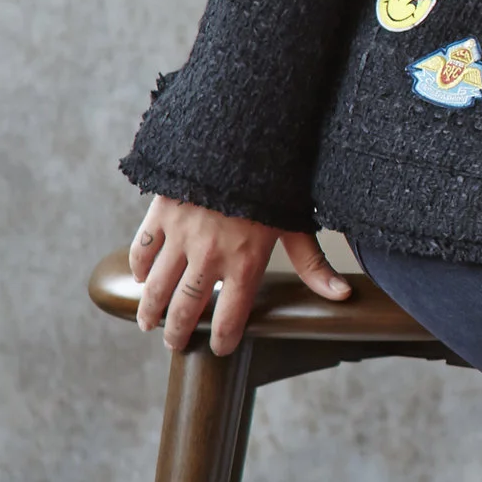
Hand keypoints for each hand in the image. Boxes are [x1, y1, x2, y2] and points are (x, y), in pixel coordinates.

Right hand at [128, 194, 349, 357]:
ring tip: (148, 324)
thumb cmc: (274, 179)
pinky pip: (143, 248)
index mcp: (245, 261)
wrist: (241, 133)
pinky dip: (139, 267)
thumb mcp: (297, 222)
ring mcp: (182, 234)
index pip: (230, 316)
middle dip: (178, 331)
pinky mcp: (162, 211)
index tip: (219, 349)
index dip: (223, 338)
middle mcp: (210, 254)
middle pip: (187, 307)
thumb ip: (313, 264)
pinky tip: (140, 280)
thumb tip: (342, 295)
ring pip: (158, 284)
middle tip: (174, 345)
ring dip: (151, 308)